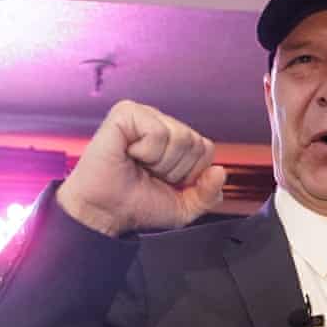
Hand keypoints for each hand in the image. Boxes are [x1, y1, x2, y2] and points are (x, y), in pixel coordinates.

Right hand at [56, 100, 226, 235]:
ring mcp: (145, 116)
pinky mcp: (126, 113)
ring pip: (179, 137)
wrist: (106, 213)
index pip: (206, 149)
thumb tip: (220, 172)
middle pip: (195, 142)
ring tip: (138, 165)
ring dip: (159, 162)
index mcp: (177, 141)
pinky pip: (157, 131)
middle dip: (175, 170)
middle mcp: (162, 124)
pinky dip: (146, 151)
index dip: (190, 174)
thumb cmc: (138, 205)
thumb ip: (209, 194)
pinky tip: (129, 154)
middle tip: (149, 175)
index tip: (166, 182)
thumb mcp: (184, 207)